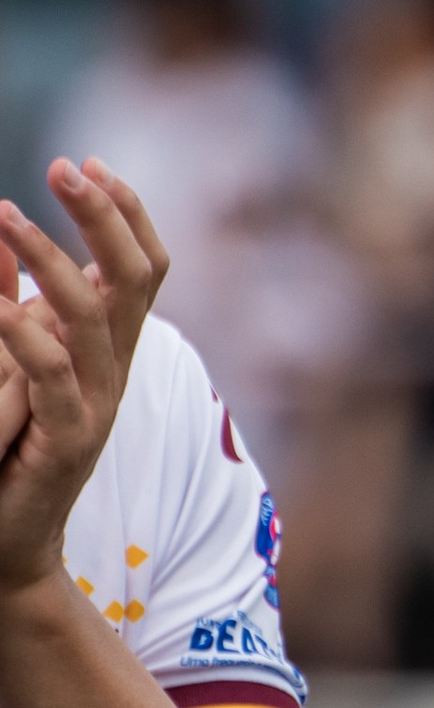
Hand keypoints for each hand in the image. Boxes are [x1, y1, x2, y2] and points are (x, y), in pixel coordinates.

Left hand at [0, 163, 168, 604]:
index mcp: (112, 347)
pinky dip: (19, 328)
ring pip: (91, 314)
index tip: (87, 162)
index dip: (126, 211)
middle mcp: (116, 369)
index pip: (144, 266)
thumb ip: (16, 304)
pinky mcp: (68, 438)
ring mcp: (97, 404)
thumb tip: (0, 242)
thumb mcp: (15, 365)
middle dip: (105, 214)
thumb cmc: (9, 450)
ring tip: (3, 214)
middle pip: (135, 276)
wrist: (11, 545)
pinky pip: (53, 373)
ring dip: (48, 257)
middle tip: (64, 167)